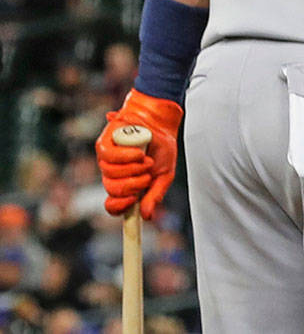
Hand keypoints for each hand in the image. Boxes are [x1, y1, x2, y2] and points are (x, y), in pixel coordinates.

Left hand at [95, 89, 183, 219]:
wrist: (160, 122)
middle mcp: (114, 174)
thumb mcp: (164, 174)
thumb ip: (155, 195)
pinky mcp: (104, 145)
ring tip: (145, 160)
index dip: (120, 207)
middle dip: (133, 186)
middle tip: (147, 177)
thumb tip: (146, 216)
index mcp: (127, 184)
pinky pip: (108, 158)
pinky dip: (125, 158)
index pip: (113, 205)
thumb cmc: (161, 148)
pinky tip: (138, 153)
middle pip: (112, 191)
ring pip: (110, 176)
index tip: (134, 202)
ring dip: (132, 170)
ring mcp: (107, 160)